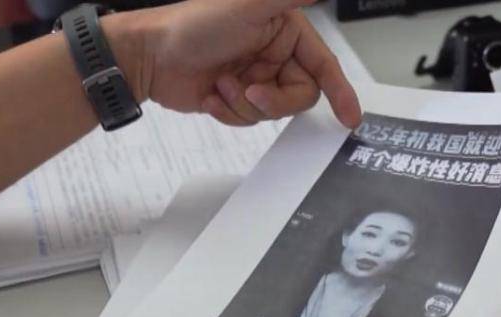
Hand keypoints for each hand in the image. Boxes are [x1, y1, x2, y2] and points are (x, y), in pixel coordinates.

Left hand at [103, 0, 361, 127]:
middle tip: (250, 90)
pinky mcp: (236, 98)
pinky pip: (249, 121)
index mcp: (284, 32)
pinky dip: (229, 112)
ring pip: (273, 111)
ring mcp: (255, 78)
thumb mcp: (248, 5)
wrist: (150, 56)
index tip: (350, 116)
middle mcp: (273, 55)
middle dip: (274, 99)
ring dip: (244, 103)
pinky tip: (211, 95)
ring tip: (220, 84)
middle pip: (299, 95)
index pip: (323, 64)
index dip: (341, 90)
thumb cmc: (194, 25)